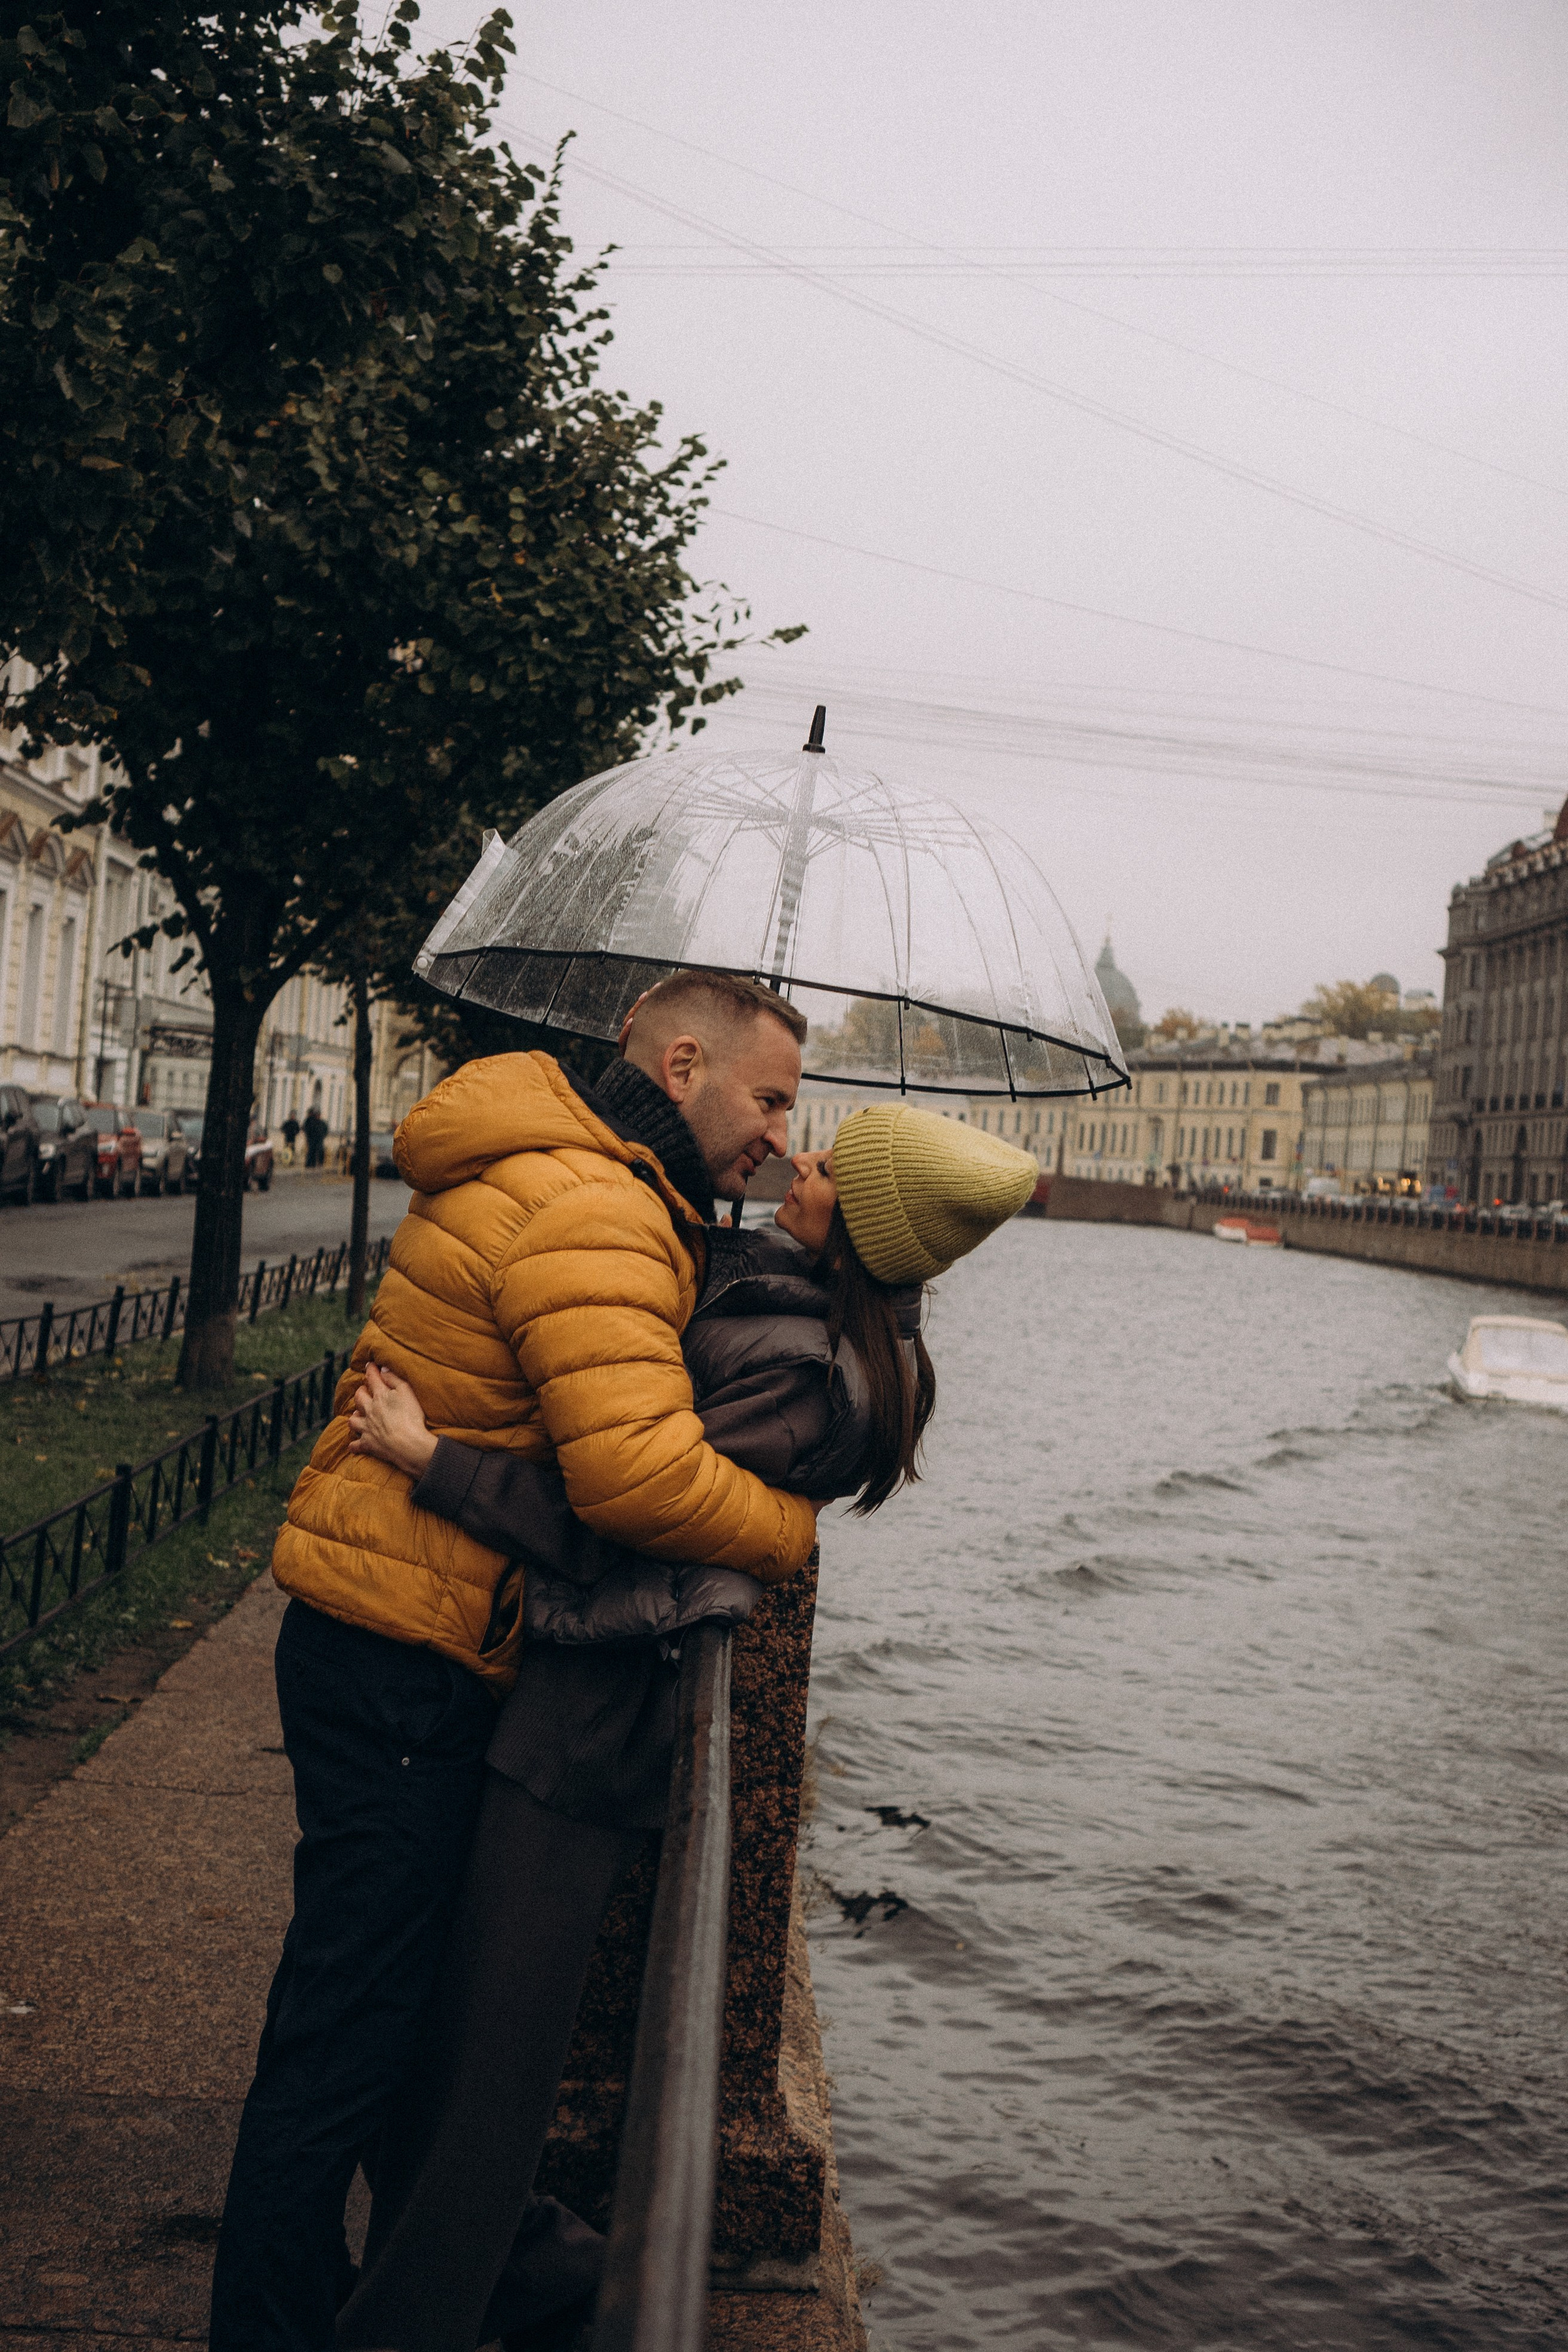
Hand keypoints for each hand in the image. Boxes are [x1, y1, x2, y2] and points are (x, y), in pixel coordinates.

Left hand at [347, 1362, 437, 1479]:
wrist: (408, 1444)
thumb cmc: (411, 1417)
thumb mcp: (407, 1392)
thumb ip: (394, 1379)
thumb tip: (382, 1369)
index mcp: (380, 1396)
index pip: (372, 1378)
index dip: (370, 1369)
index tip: (369, 1365)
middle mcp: (370, 1410)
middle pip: (359, 1397)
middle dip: (361, 1392)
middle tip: (365, 1390)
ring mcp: (367, 1428)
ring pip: (353, 1420)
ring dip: (355, 1416)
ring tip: (358, 1414)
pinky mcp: (367, 1444)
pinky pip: (355, 1445)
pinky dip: (354, 1445)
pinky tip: (354, 1445)